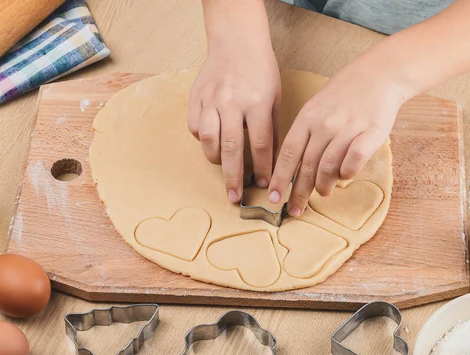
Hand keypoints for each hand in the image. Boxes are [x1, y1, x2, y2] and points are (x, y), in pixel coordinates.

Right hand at [188, 3, 280, 202]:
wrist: (236, 42)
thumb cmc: (260, 70)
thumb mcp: (274, 97)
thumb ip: (270, 128)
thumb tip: (271, 161)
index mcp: (256, 103)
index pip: (260, 145)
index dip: (261, 169)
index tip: (262, 185)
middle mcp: (232, 104)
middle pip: (231, 149)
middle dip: (233, 177)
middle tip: (234, 197)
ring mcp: (211, 101)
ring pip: (210, 141)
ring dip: (217, 159)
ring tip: (224, 167)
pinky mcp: (195, 99)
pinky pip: (196, 128)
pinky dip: (204, 139)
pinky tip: (213, 141)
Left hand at [268, 61, 407, 216]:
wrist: (379, 74)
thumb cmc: (344, 94)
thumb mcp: (316, 107)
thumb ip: (305, 135)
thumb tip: (295, 169)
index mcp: (307, 118)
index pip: (287, 154)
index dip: (279, 178)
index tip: (272, 197)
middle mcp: (324, 125)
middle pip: (305, 166)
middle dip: (298, 192)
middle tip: (294, 210)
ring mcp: (347, 129)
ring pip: (328, 167)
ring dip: (322, 185)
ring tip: (322, 193)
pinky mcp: (371, 133)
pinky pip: (353, 160)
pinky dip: (347, 173)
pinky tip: (344, 177)